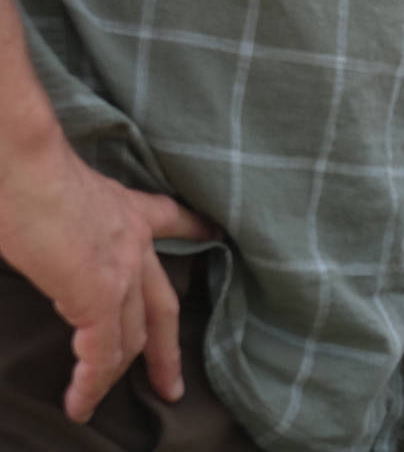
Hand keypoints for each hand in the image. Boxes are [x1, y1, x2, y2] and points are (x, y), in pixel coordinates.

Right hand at [0, 134, 217, 421]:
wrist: (22, 165)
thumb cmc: (28, 173)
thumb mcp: (64, 194)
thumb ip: (70, 223)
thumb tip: (50, 239)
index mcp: (126, 210)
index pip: (173, 219)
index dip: (197, 229)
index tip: (216, 234)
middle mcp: (134, 241)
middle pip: (162, 306)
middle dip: (166, 349)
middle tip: (171, 382)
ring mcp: (122, 269)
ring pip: (132, 337)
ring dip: (116, 375)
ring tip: (97, 404)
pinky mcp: (100, 294)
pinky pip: (102, 352)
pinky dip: (92, 381)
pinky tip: (81, 401)